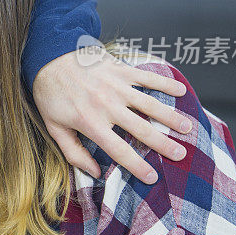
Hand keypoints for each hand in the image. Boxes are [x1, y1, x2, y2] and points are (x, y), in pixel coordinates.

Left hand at [32, 46, 189, 183]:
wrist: (48, 56)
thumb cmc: (50, 94)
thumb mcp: (54, 127)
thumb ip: (73, 152)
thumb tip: (95, 173)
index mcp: (90, 122)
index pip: (119, 149)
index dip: (137, 166)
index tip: (153, 177)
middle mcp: (106, 105)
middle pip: (141, 129)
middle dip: (163, 144)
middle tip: (181, 155)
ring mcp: (115, 86)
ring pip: (150, 104)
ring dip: (171, 116)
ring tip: (188, 128)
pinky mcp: (119, 69)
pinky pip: (146, 77)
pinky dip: (165, 83)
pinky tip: (181, 90)